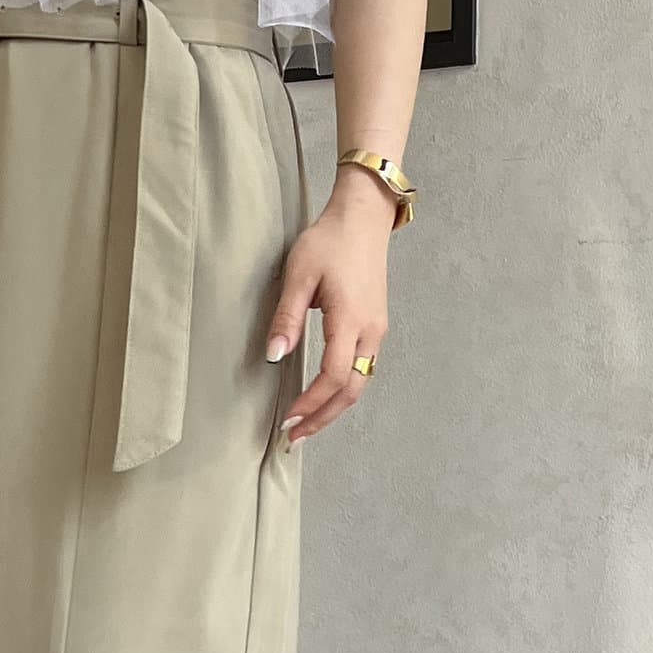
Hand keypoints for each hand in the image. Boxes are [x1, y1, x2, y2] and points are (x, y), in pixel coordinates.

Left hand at [266, 166, 395, 442]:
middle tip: (295, 436)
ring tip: (307, 423)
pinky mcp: (375, 325)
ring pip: (360, 382)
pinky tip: (324, 396)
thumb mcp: (299, 275)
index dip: (311, 403)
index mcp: (350, 319)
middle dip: (323, 417)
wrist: (364, 216)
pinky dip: (343, 390)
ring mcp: (377, 329)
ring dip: (334, 407)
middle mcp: (370, 330)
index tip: (287, 420)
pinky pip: (363, 368)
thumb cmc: (330, 240)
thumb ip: (286, 318)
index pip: (333, 376)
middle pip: (351, 390)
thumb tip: (274, 356)